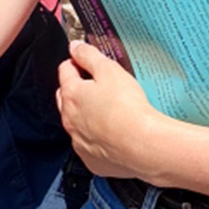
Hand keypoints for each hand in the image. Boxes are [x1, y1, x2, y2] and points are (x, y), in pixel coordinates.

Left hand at [57, 40, 160, 179]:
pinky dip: (96, 138)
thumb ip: (89, 56)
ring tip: (108, 110)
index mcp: (71, 94)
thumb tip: (75, 47)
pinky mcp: (92, 160)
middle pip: (65, 97)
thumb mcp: (109, 70)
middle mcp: (69, 120)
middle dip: (77, 88)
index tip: (86, 61)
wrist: (143, 146)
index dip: (76, 62)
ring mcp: (79, 142)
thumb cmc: (127, 108)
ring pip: (76, 123)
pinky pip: (88, 145)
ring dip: (85, 115)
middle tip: (98, 85)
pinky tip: (113, 133)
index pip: (65, 70)